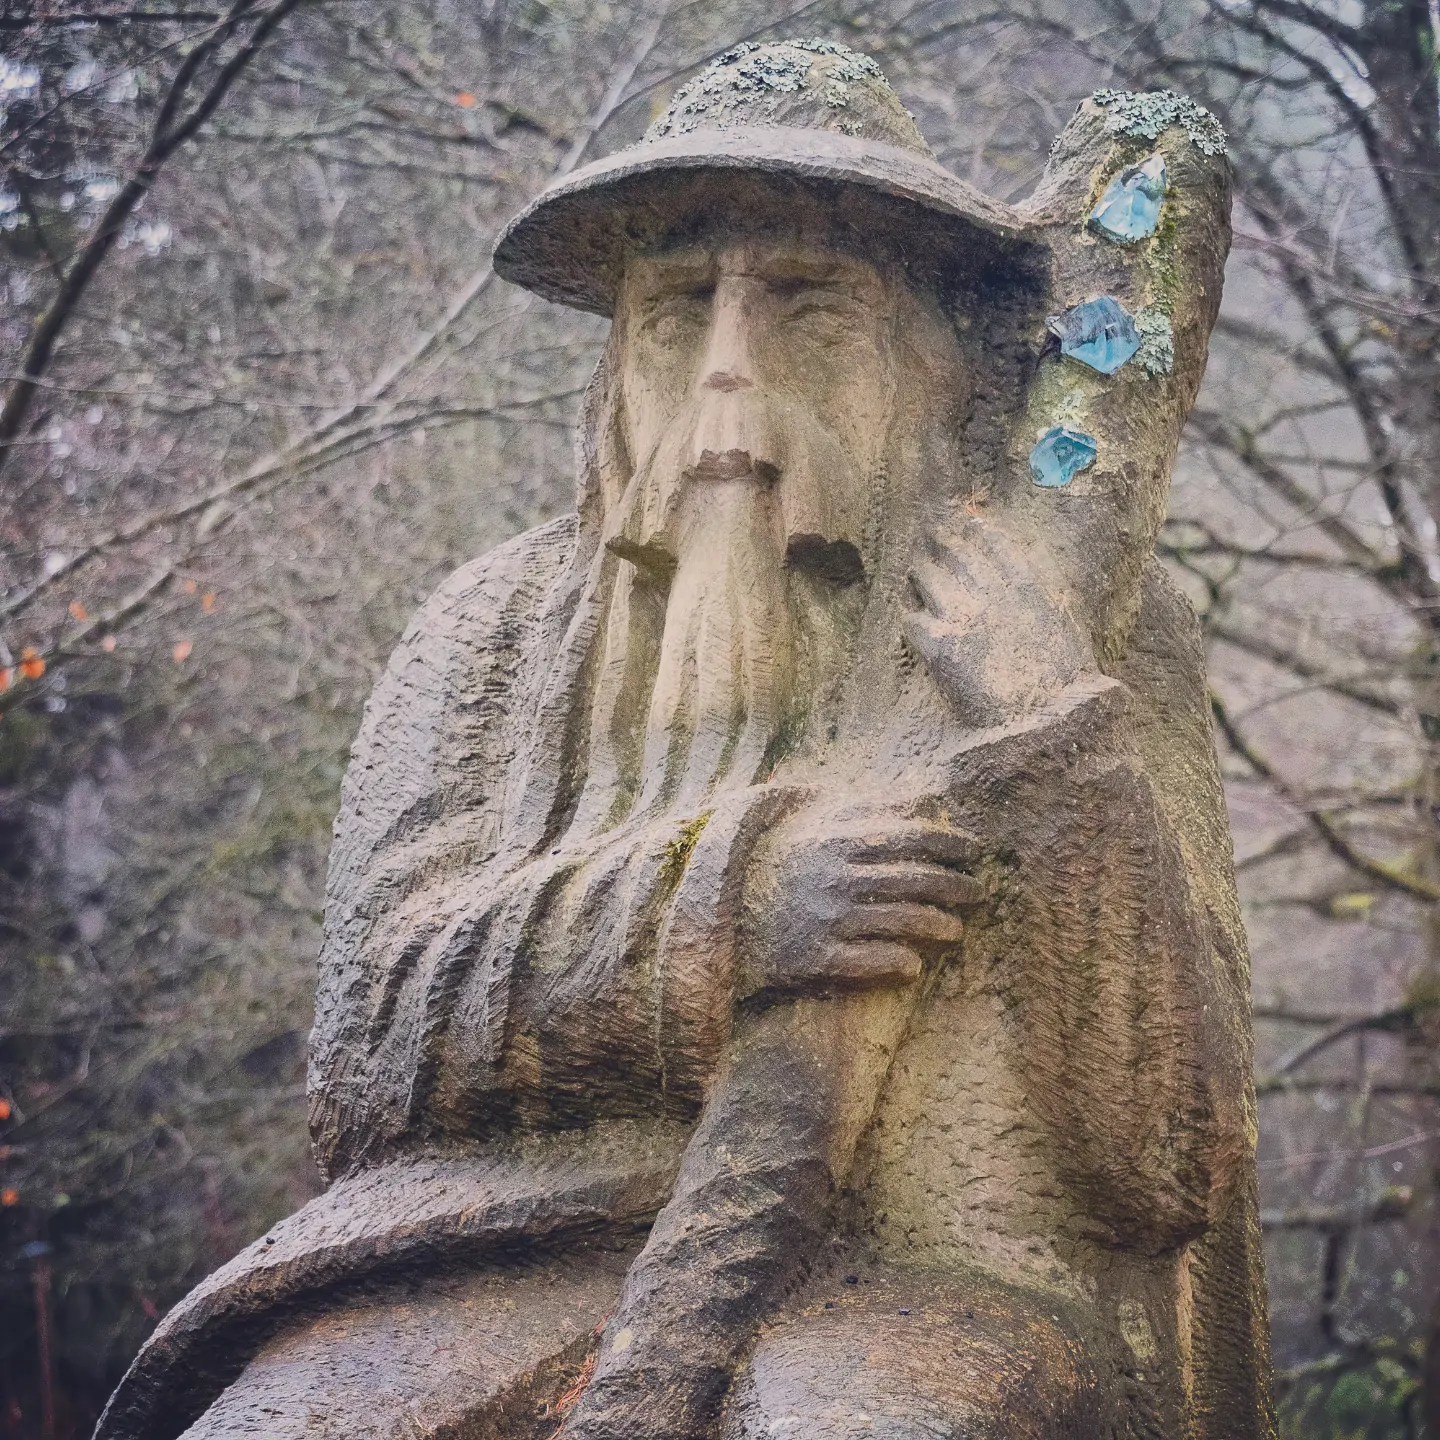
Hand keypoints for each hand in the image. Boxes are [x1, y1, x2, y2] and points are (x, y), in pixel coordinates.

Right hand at [742, 803, 986, 993]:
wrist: (717, 913)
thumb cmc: (775, 865)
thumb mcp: (810, 824)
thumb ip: (861, 808)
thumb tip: (919, 797)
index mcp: (836, 840)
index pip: (910, 835)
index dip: (951, 842)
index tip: (975, 850)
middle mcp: (836, 878)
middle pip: (915, 879)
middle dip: (956, 885)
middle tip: (978, 893)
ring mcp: (826, 919)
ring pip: (900, 922)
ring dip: (937, 926)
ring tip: (955, 930)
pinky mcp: (813, 959)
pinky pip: (868, 964)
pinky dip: (896, 964)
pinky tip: (912, 966)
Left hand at [904, 516, 1093, 725]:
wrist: (1048, 719)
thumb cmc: (1063, 681)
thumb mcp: (1062, 624)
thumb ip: (1039, 596)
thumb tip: (1020, 582)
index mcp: (1024, 582)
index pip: (989, 538)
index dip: (971, 529)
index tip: (962, 523)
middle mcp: (990, 590)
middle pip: (951, 551)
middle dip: (938, 544)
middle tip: (928, 543)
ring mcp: (961, 614)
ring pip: (924, 576)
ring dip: (918, 577)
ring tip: (915, 579)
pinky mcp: (938, 644)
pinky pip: (910, 618)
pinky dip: (911, 619)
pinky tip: (913, 624)